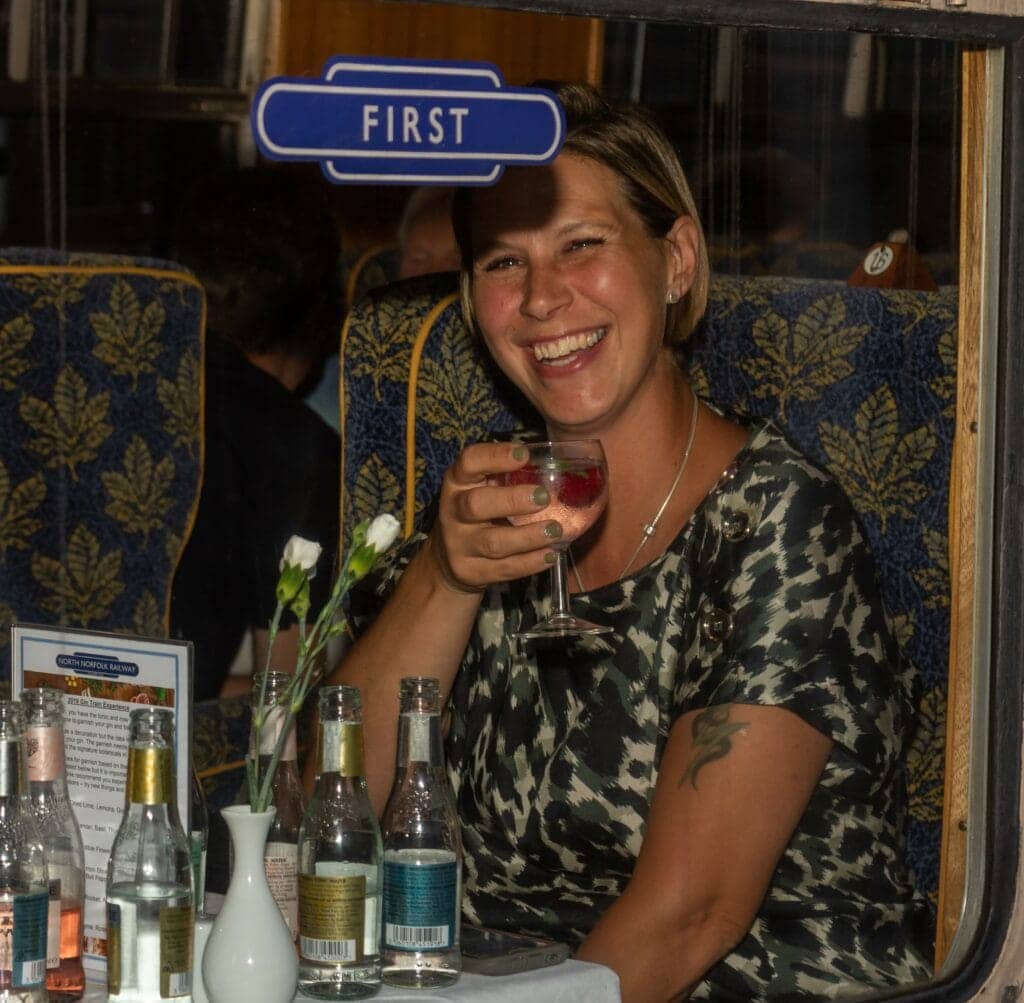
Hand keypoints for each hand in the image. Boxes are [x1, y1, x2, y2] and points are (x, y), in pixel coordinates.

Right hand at [428, 442, 561, 593]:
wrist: (446, 558)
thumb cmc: (477, 512)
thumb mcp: (481, 488)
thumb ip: (507, 476)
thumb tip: (561, 464)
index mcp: (458, 482)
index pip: (469, 462)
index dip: (495, 456)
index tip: (524, 454)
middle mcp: (454, 511)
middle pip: (476, 505)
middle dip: (512, 500)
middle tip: (543, 497)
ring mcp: (459, 545)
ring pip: (493, 542)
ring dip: (528, 537)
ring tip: (555, 530)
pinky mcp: (470, 571)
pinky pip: (504, 569)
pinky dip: (530, 562)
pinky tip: (551, 554)